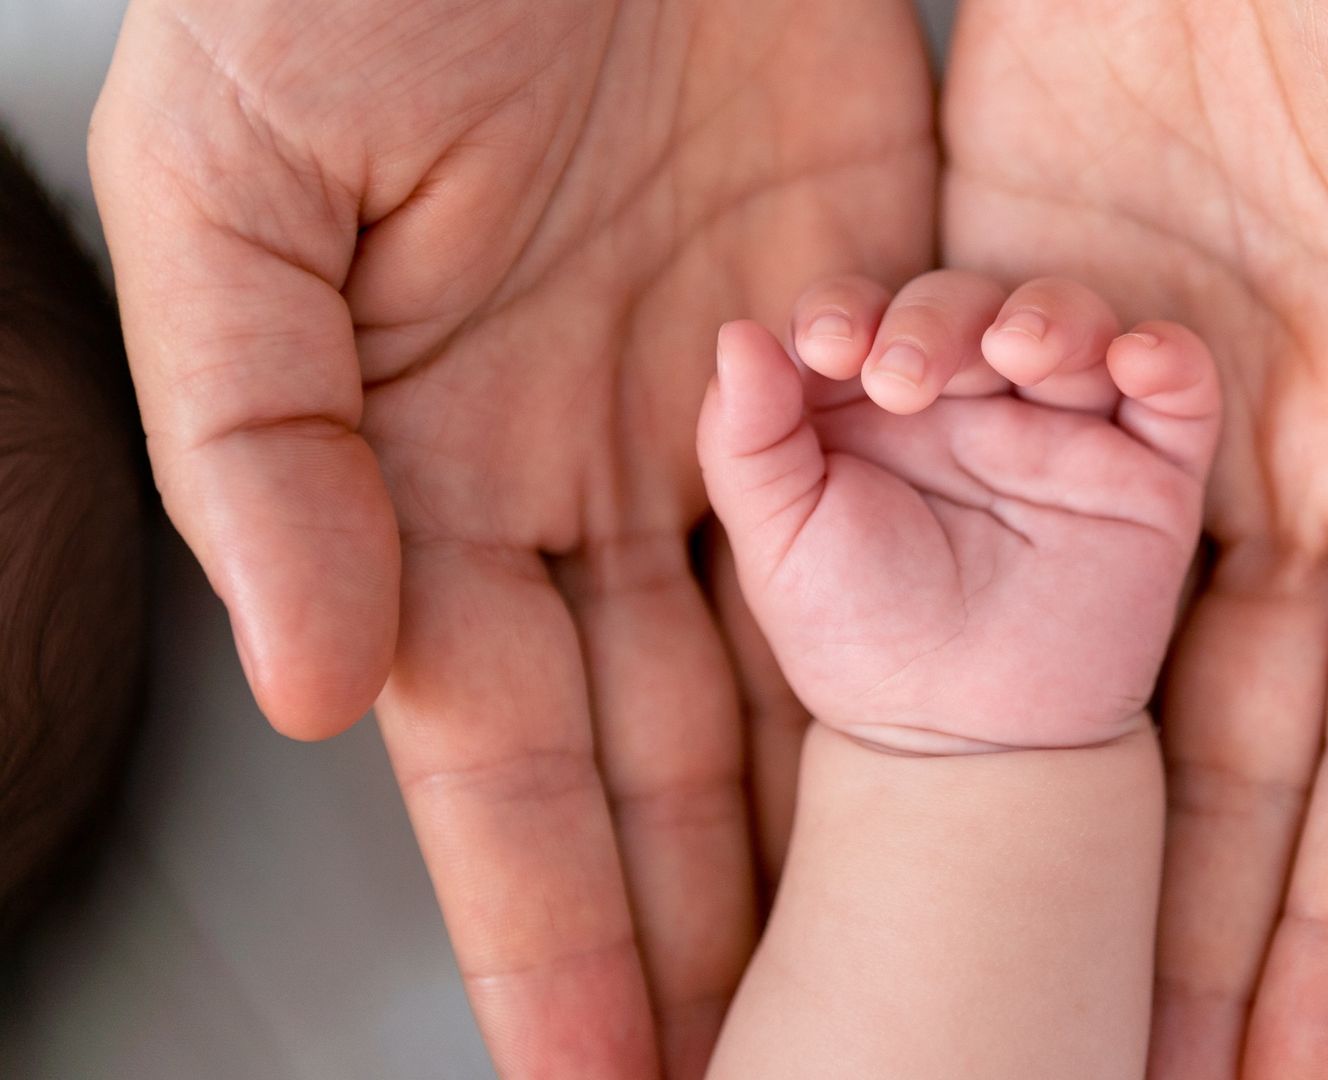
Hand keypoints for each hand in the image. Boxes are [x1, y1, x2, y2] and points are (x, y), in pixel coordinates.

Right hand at [88, 0, 932, 1074]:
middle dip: (707, 912)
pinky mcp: (865, 304)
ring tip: (902, 952)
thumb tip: (317, 694)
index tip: (595, 1070)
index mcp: (434, 463)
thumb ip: (261, 447)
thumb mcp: (233, 195)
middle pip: (666, 740)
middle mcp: (600, 462)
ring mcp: (746, 395)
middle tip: (774, 1060)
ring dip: (842, 808)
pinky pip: (920, 485)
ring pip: (807, 647)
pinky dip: (963, 605)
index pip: (500, 751)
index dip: (542, 919)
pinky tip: (995, 736)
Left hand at [699, 274, 1219, 752]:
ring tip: (1016, 352)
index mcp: (877, 405)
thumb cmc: (863, 640)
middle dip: (933, 319)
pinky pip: (1181, 386)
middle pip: (965, 301)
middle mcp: (973, 402)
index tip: (827, 348)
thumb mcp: (780, 544)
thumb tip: (739, 334)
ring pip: (1074, 320)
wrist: (965, 741)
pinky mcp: (1149, 474)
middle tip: (902, 382)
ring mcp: (1066, 431)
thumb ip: (747, 441)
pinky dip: (1166, 354)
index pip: (867, 311)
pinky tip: (1131, 361)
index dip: (847, 307)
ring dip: (1051, 314)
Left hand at [941, 0, 1327, 1074]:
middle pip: (1219, 745)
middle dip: (1169, 914)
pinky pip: (958, 467)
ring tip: (959, 926)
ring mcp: (1143, 393)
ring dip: (1021, 781)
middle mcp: (1288, 456)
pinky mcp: (1018, 298)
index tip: (1291, 1056)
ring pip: (1077, 641)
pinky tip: (860, 677)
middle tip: (1110, 1057)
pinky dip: (906, 549)